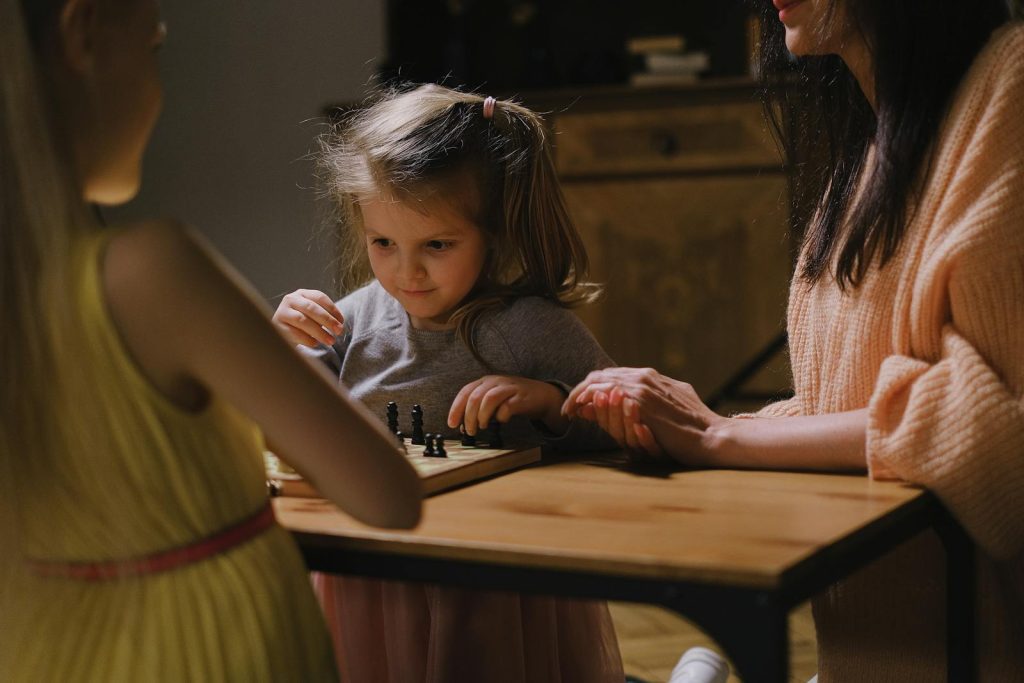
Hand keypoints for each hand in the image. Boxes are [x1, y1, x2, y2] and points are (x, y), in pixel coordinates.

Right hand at [272, 289, 344, 346]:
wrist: (280, 334)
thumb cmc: (302, 324)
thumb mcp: (312, 315)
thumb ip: (324, 315)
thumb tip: (339, 324)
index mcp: (302, 294)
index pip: (319, 297)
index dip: (333, 309)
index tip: (342, 321)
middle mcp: (291, 299)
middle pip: (311, 308)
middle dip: (328, 320)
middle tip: (339, 331)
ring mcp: (282, 312)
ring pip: (302, 320)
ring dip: (319, 332)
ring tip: (330, 341)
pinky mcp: (277, 326)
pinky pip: (294, 332)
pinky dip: (307, 339)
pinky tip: (315, 343)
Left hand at [448, 375, 568, 435]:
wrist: (542, 395)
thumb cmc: (513, 399)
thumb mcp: (493, 402)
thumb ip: (478, 411)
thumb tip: (463, 427)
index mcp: (485, 381)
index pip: (465, 392)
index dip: (456, 409)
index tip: (452, 424)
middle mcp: (495, 381)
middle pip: (475, 397)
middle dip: (469, 417)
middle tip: (470, 431)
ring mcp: (509, 387)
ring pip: (489, 398)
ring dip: (482, 416)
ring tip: (482, 427)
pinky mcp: (521, 397)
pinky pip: (507, 406)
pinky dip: (501, 416)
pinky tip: (502, 421)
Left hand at [563, 367, 725, 463]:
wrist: (712, 436)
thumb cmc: (691, 428)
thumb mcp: (663, 411)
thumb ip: (638, 405)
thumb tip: (615, 405)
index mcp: (651, 376)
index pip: (611, 375)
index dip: (592, 388)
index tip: (581, 404)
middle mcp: (644, 376)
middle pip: (600, 376)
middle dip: (581, 391)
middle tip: (569, 409)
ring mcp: (642, 387)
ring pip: (599, 383)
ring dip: (580, 396)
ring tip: (570, 411)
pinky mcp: (641, 402)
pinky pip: (606, 396)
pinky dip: (589, 402)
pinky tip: (581, 413)